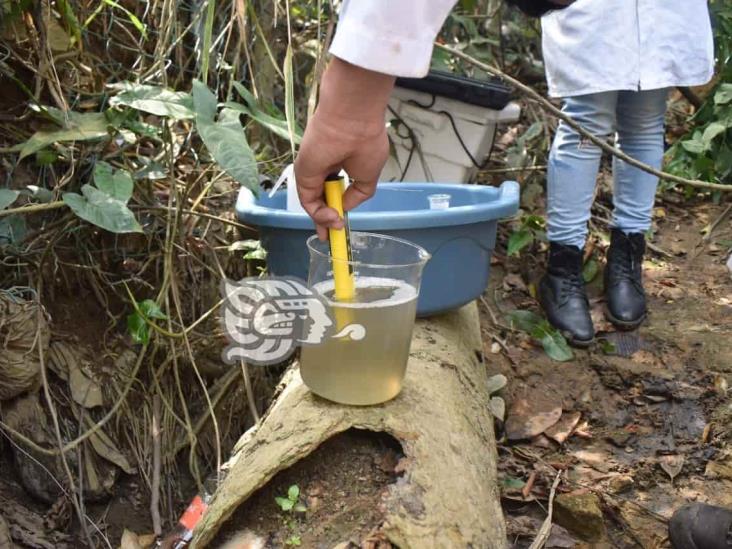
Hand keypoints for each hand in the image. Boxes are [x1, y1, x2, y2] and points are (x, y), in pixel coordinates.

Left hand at [295, 58, 394, 239]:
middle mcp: (322, 169)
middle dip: (323, 220)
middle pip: (319, 199)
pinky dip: (319, 213)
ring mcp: (311, 172)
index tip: (340, 225)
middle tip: (330, 236)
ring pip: (312, 203)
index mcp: (339, 164)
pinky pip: (308, 200)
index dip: (336, 209)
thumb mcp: (369, 175)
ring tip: (335, 228)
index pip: (332, 191)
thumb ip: (359, 194)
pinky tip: (333, 218)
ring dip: (323, 220)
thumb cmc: (365, 140)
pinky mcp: (303, 173)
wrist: (352, 119)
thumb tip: (346, 207)